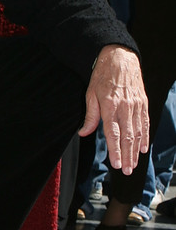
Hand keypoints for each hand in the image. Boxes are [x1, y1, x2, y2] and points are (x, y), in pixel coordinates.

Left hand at [79, 45, 148, 175]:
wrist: (120, 58)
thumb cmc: (102, 76)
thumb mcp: (90, 93)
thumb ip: (90, 116)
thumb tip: (84, 133)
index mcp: (109, 105)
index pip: (113, 133)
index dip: (115, 150)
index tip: (116, 164)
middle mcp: (125, 107)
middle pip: (127, 136)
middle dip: (127, 156)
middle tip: (127, 171)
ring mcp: (136, 105)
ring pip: (137, 132)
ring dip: (136, 150)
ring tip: (134, 164)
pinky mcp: (143, 103)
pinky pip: (145, 123)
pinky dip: (145, 137)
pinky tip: (143, 148)